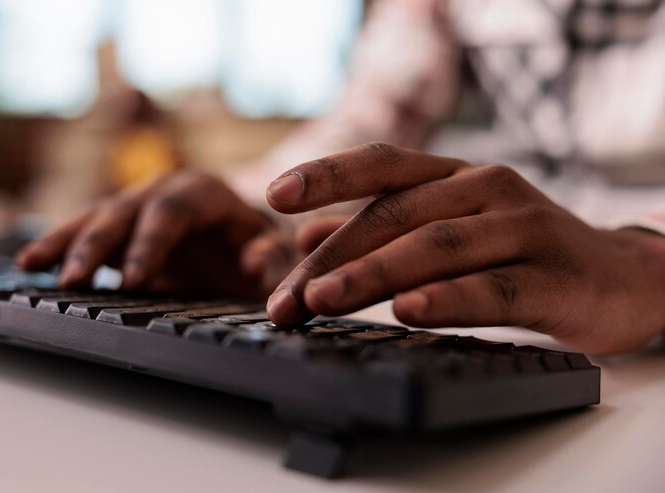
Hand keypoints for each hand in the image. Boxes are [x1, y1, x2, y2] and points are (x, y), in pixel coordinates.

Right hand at [16, 171, 299, 299]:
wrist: (244, 235)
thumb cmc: (260, 243)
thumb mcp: (274, 249)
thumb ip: (269, 255)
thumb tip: (252, 265)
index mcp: (203, 191)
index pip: (171, 211)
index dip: (150, 243)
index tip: (134, 281)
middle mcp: (163, 190)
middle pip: (124, 212)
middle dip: (97, 246)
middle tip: (75, 281)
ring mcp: (138, 205)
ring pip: (95, 218)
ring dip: (66, 242)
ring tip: (34, 266)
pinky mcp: (121, 226)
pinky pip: (84, 232)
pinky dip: (59, 245)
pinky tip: (30, 263)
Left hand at [265, 143, 664, 352]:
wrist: (619, 276)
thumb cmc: (519, 251)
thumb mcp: (448, 229)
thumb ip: (379, 231)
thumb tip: (304, 239)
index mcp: (454, 176)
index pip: (382, 163)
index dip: (327, 174)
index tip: (274, 195)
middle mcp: (485, 188)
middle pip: (396, 216)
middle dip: (334, 259)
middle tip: (288, 298)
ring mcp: (523, 227)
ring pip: (436, 246)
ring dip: (374, 274)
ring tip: (324, 301)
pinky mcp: (554, 276)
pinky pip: (493, 288)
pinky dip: (447, 298)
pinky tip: (408, 310)